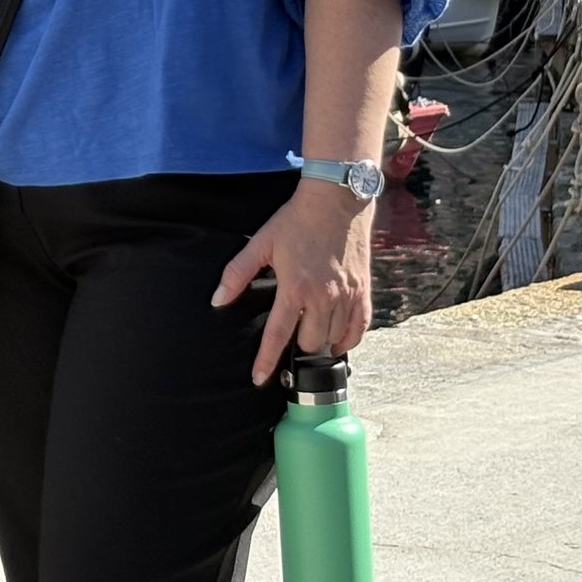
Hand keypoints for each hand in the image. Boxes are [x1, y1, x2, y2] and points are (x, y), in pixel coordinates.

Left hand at [212, 182, 373, 385]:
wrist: (336, 202)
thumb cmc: (295, 221)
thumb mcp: (261, 244)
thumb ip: (237, 274)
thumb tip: (217, 300)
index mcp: (295, 287)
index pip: (279, 334)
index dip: (266, 360)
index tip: (258, 378)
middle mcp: (324, 297)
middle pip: (309, 342)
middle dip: (297, 348)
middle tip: (289, 343)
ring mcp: (347, 296)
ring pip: (333, 339)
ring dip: (320, 344)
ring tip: (309, 339)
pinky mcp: (364, 292)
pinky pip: (358, 329)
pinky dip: (347, 339)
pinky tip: (336, 339)